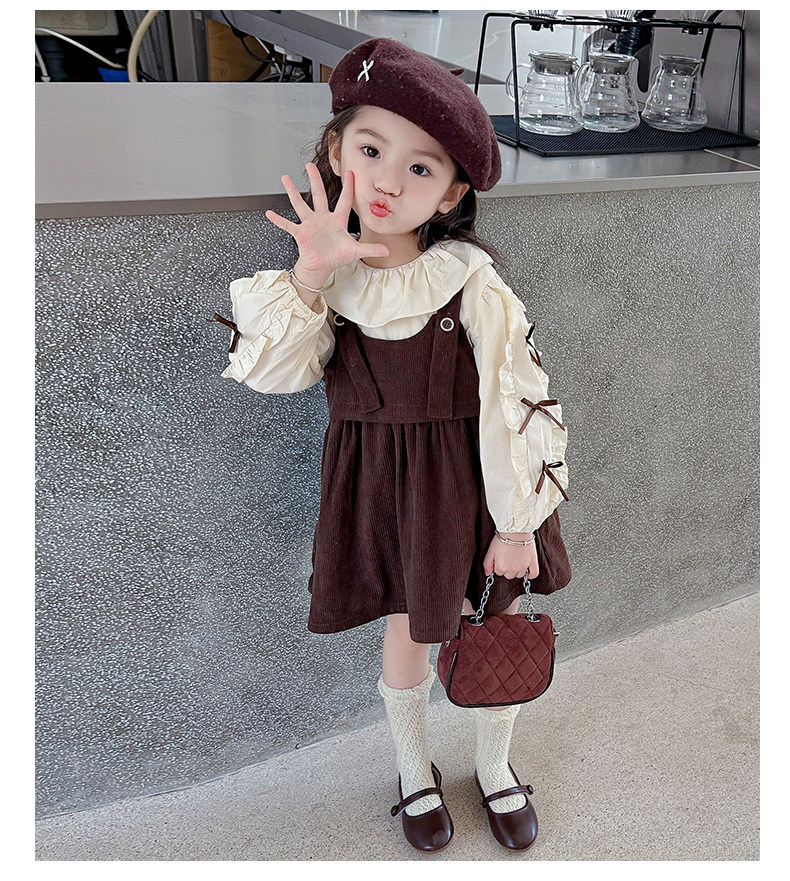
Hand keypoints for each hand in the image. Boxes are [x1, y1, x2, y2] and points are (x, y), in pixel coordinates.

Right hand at [264, 162, 389, 274]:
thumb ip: (370, 249)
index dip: (349, 187)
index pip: (345, 201)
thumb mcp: (355, 252)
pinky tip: (269, 213)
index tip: (350, 172)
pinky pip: (288, 225)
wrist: (321, 266)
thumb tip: (387, 251)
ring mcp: (310, 225)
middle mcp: (322, 219)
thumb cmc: (336, 256)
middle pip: (318, 195)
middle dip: (314, 180)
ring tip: (285, 179)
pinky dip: (279, 220)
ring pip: (300, 205)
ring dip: (292, 193)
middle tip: (309, 165)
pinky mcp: (300, 234)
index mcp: (337, 221)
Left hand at [482, 533, 538, 579]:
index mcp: (502, 567)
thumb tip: (487, 573)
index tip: (500, 558)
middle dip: (507, 568)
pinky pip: (534, 573)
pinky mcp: (532, 562)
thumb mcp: (491, 551)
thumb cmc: (503, 538)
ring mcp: (523, 566)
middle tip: (508, 558)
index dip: (499, 565)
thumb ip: (487, 564)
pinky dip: (531, 574)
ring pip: (520, 574)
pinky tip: (528, 573)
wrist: (516, 530)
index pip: (499, 572)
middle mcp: (513, 569)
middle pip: (509, 575)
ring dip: (517, 569)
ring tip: (516, 560)